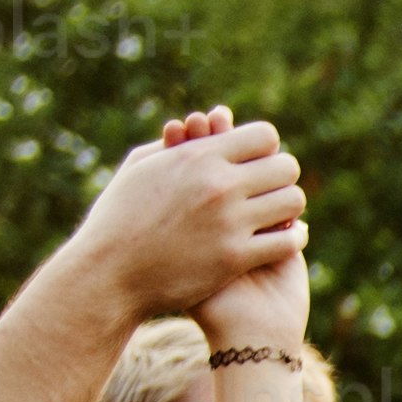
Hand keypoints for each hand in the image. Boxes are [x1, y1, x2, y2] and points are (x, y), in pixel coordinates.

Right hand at [83, 111, 305, 320]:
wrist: (107, 273)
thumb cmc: (117, 218)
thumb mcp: (139, 169)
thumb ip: (174, 146)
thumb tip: (195, 128)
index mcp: (198, 156)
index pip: (265, 136)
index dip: (265, 151)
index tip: (256, 167)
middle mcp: (218, 184)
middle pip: (286, 166)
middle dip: (280, 178)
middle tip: (269, 194)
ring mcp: (228, 222)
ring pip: (294, 202)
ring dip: (288, 209)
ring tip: (276, 217)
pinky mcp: (234, 258)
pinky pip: (289, 241)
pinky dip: (293, 239)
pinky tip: (286, 239)